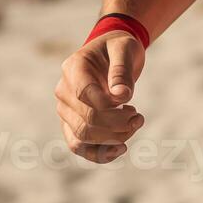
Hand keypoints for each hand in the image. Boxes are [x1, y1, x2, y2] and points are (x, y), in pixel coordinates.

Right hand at [55, 31, 146, 161]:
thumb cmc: (118, 49)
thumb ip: (121, 71)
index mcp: (73, 67)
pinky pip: (79, 147)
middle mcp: (63, 90)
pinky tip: (120, 149)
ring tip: (134, 124)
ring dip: (113, 138)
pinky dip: (99, 154)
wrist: (112, 55)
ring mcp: (65, 110)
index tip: (130, 102)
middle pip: (85, 120)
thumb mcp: (125, 49)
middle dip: (117, 124)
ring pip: (82, 137)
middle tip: (138, 116)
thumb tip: (121, 96)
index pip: (84, 94)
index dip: (109, 105)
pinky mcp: (72, 125)